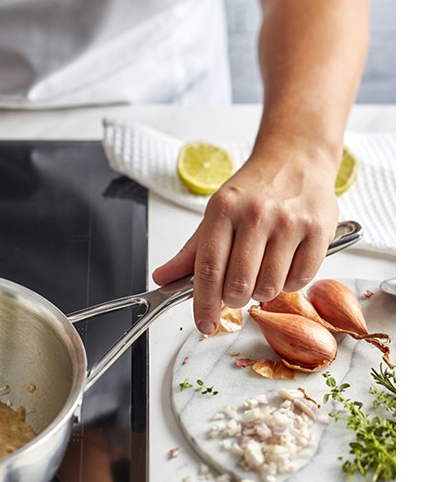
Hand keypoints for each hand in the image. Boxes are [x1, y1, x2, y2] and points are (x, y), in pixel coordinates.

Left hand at [152, 141, 339, 334]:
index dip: (203, 304)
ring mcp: (290, 222)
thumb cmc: (253, 190)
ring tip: (260, 273)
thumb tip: (162, 278)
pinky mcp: (319, 230)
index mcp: (223, 210)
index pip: (208, 269)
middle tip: (235, 293)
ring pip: (269, 287)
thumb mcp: (215, 214)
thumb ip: (190, 252)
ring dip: (261, 292)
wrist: (296, 158)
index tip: (204, 323)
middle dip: (233, 300)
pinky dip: (288, 284)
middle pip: (238, 284)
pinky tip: (283, 266)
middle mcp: (257, 214)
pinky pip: (300, 279)